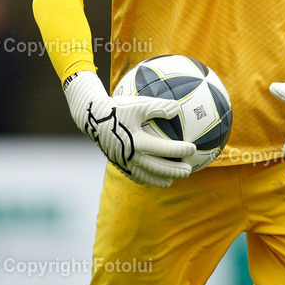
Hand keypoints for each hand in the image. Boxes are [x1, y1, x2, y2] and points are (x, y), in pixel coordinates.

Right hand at [64, 71, 195, 187]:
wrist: (91, 117)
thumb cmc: (117, 108)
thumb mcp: (138, 104)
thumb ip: (158, 107)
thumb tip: (177, 109)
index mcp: (138, 142)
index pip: (164, 149)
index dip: (180, 150)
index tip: (192, 148)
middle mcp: (131, 155)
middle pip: (158, 168)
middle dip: (174, 170)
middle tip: (188, 170)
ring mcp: (123, 162)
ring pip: (146, 175)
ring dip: (160, 179)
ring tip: (172, 181)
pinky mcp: (117, 163)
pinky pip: (133, 175)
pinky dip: (145, 179)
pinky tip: (152, 178)